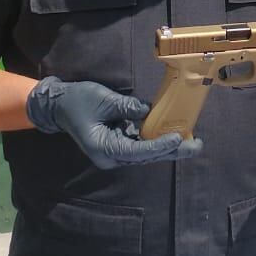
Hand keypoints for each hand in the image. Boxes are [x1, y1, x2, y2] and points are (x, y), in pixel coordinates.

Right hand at [26, 77, 203, 168]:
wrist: (59, 105)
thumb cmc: (78, 101)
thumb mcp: (103, 99)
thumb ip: (128, 107)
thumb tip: (151, 110)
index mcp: (103, 148)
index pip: (137, 151)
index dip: (159, 146)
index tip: (178, 139)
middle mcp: (111, 156)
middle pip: (146, 156)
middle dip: (172, 150)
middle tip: (196, 145)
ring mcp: (115, 151)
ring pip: (146, 152)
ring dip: (168, 147)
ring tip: (192, 142)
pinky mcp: (119, 143)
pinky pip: (142, 145)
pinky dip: (158, 141)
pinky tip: (176, 135)